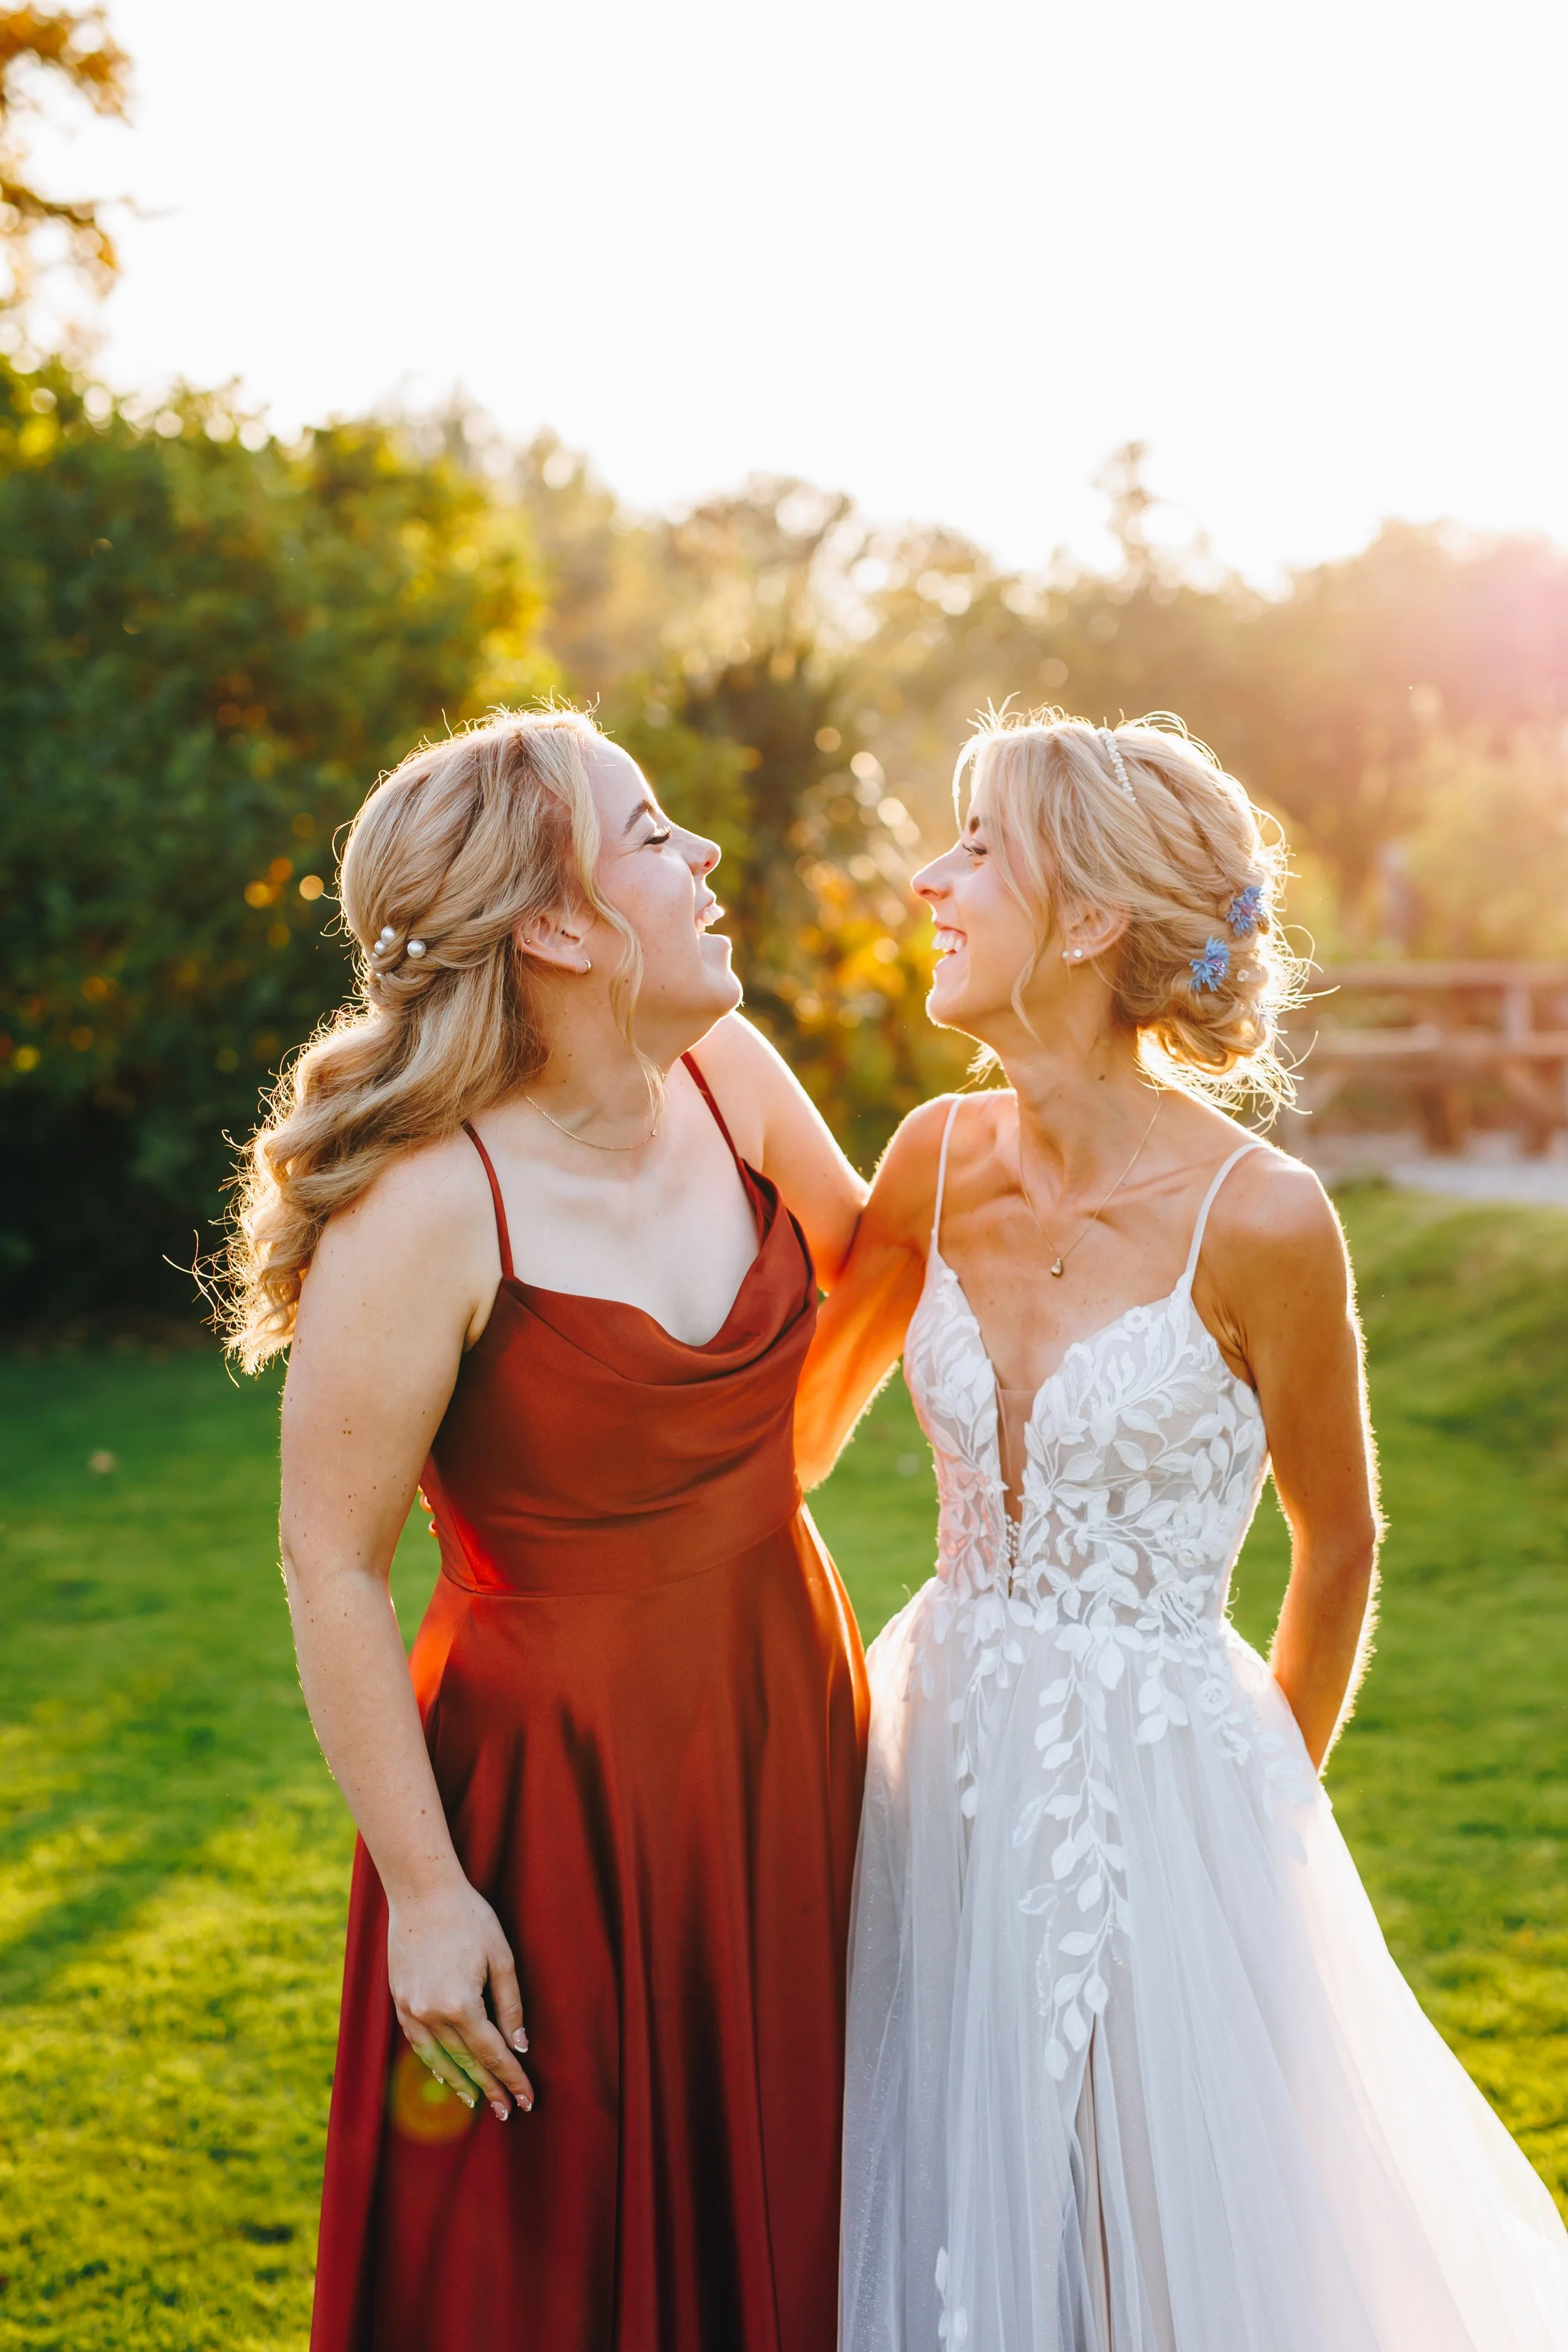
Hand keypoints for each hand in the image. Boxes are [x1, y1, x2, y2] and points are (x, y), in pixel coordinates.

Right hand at [386, 1878, 534, 2120]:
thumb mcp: (501, 1956)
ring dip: (460, 2083)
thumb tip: (519, 2045)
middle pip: (467, 2062)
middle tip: (506, 2112)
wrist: (422, 1892)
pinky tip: (444, 2074)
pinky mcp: (399, 2001)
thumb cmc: (469, 1917)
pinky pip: (417, 2043)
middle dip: (490, 2087)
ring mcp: (411, 2009)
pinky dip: (432, 2062)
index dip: (512, 2078)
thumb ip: (510, 2004)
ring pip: (439, 2059)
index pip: (492, 2053)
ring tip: (477, 2102)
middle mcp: (432, 2013)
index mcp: (461, 2004)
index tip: (527, 2100)